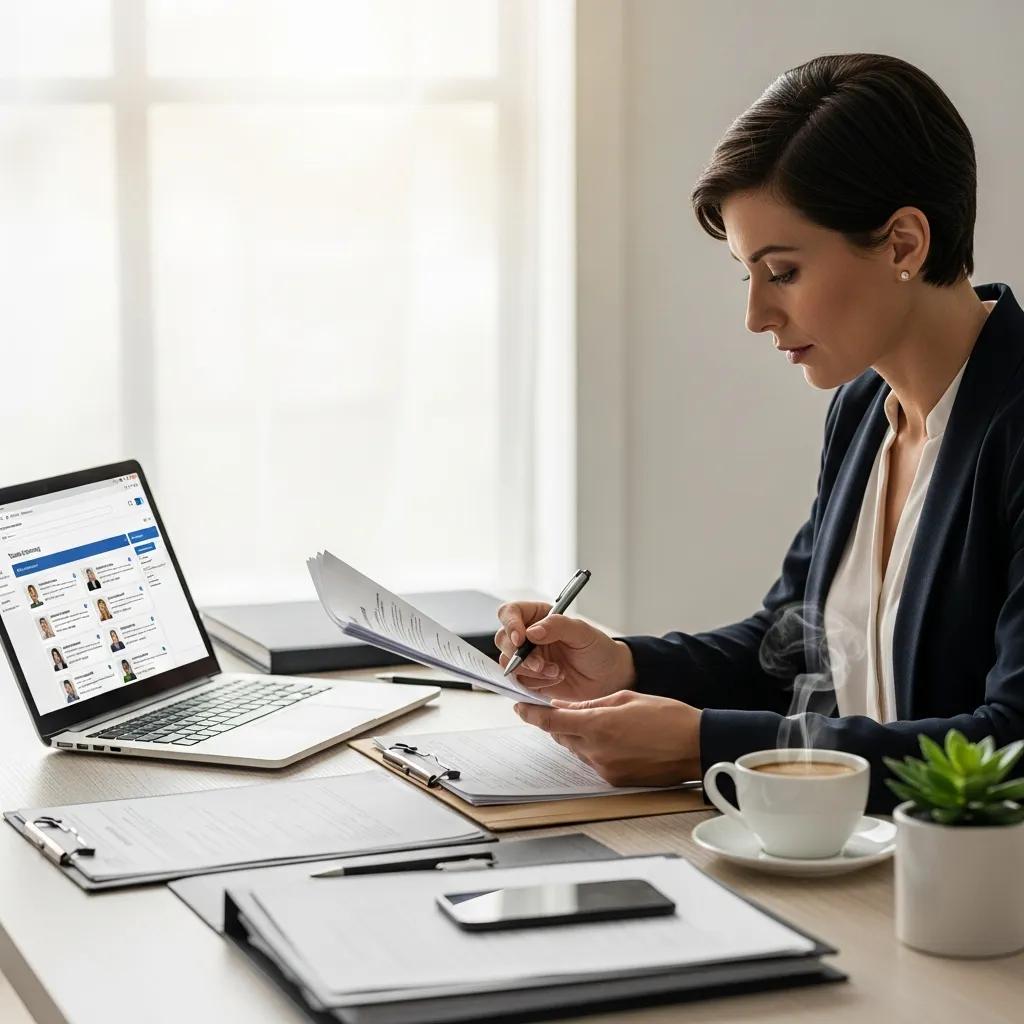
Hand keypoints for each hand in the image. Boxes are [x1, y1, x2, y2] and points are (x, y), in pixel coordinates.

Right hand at [494, 601, 636, 701]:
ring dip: (531, 671)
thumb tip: (531, 632)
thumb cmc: (598, 649)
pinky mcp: (530, 679)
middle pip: (503, 639)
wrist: (608, 678)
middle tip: (541, 664)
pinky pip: (518, 682)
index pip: (510, 613)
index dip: (510, 624)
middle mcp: (528, 636)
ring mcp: (527, 658)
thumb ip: (557, 627)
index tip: (520, 639)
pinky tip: (554, 680)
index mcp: (538, 616)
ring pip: (508, 663)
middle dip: (520, 655)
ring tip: (556, 672)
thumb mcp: (582, 632)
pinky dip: (535, 683)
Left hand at [514, 691, 701, 786]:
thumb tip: (565, 705)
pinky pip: (593, 762)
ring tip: (599, 723)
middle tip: (563, 709)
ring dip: (577, 736)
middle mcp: (597, 750)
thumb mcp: (625, 698)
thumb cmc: (667, 717)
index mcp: (598, 725)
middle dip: (559, 723)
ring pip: (576, 750)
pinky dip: (594, 750)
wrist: (696, 746)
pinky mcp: (615, 780)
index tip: (521, 708)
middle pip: (561, 736)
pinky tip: (612, 739)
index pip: (551, 722)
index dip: (531, 715)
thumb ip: (590, 703)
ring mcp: (605, 769)